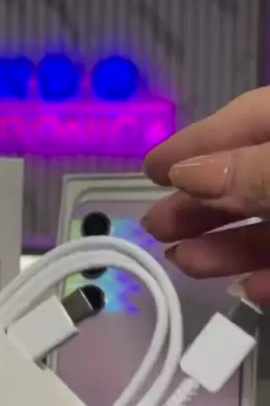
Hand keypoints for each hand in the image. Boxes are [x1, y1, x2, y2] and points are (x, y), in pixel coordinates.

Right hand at [143, 86, 269, 302]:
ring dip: (230, 245)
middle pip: (254, 175)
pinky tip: (247, 288)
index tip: (150, 171)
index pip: (247, 118)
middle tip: (156, 226)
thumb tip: (187, 174)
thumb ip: (251, 172)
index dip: (197, 144)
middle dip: (203, 204)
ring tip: (183, 263)